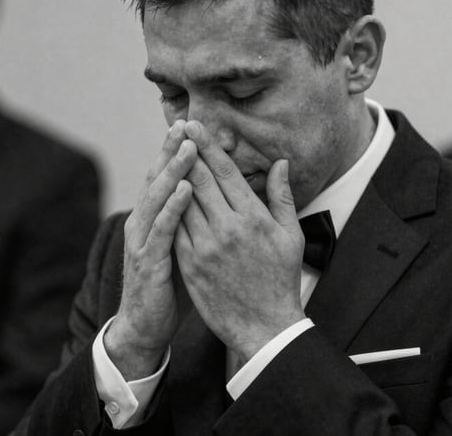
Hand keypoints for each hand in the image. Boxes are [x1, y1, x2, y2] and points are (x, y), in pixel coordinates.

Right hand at [104, 120, 196, 378]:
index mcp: (154, 216)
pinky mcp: (148, 261)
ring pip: (157, 197)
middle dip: (171, 151)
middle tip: (186, 124)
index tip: (193, 125)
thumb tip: (211, 190)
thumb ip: (193, 215)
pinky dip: (172, 207)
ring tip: (189, 148)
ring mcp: (143, 240)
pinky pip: (161, 230)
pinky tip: (186, 190)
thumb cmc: (169, 283)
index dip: (176, 151)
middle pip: (158, 178)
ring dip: (172, 171)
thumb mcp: (182, 243)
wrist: (146, 325)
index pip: (166, 175)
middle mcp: (143, 222)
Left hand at [174, 120, 305, 365]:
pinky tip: (161, 192)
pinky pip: (175, 229)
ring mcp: (205, 247)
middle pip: (199, 181)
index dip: (208, 147)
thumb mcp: (290, 235)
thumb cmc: (281, 278)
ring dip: (173, 176)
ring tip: (165, 154)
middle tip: (175, 130)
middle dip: (186, 152)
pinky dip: (168, 208)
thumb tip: (279, 163)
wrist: (264, 325)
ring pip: (183, 202)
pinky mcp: (191, 264)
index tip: (195, 126)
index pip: (226, 173)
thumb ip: (281, 196)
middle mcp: (227, 228)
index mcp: (252, 218)